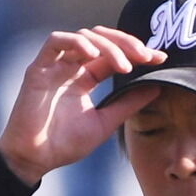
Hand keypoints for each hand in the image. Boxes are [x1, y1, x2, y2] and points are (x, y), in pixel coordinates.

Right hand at [0, 26, 165, 184]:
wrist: (35, 159)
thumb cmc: (66, 144)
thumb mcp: (106, 122)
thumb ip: (128, 104)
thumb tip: (157, 88)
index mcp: (86, 78)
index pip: (114, 56)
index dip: (137, 53)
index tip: (160, 59)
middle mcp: (71, 68)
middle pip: (101, 39)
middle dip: (127, 43)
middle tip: (147, 56)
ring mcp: (55, 66)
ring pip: (83, 36)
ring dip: (108, 46)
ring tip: (125, 65)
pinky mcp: (39, 68)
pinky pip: (55, 42)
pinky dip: (77, 42)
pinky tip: (94, 55)